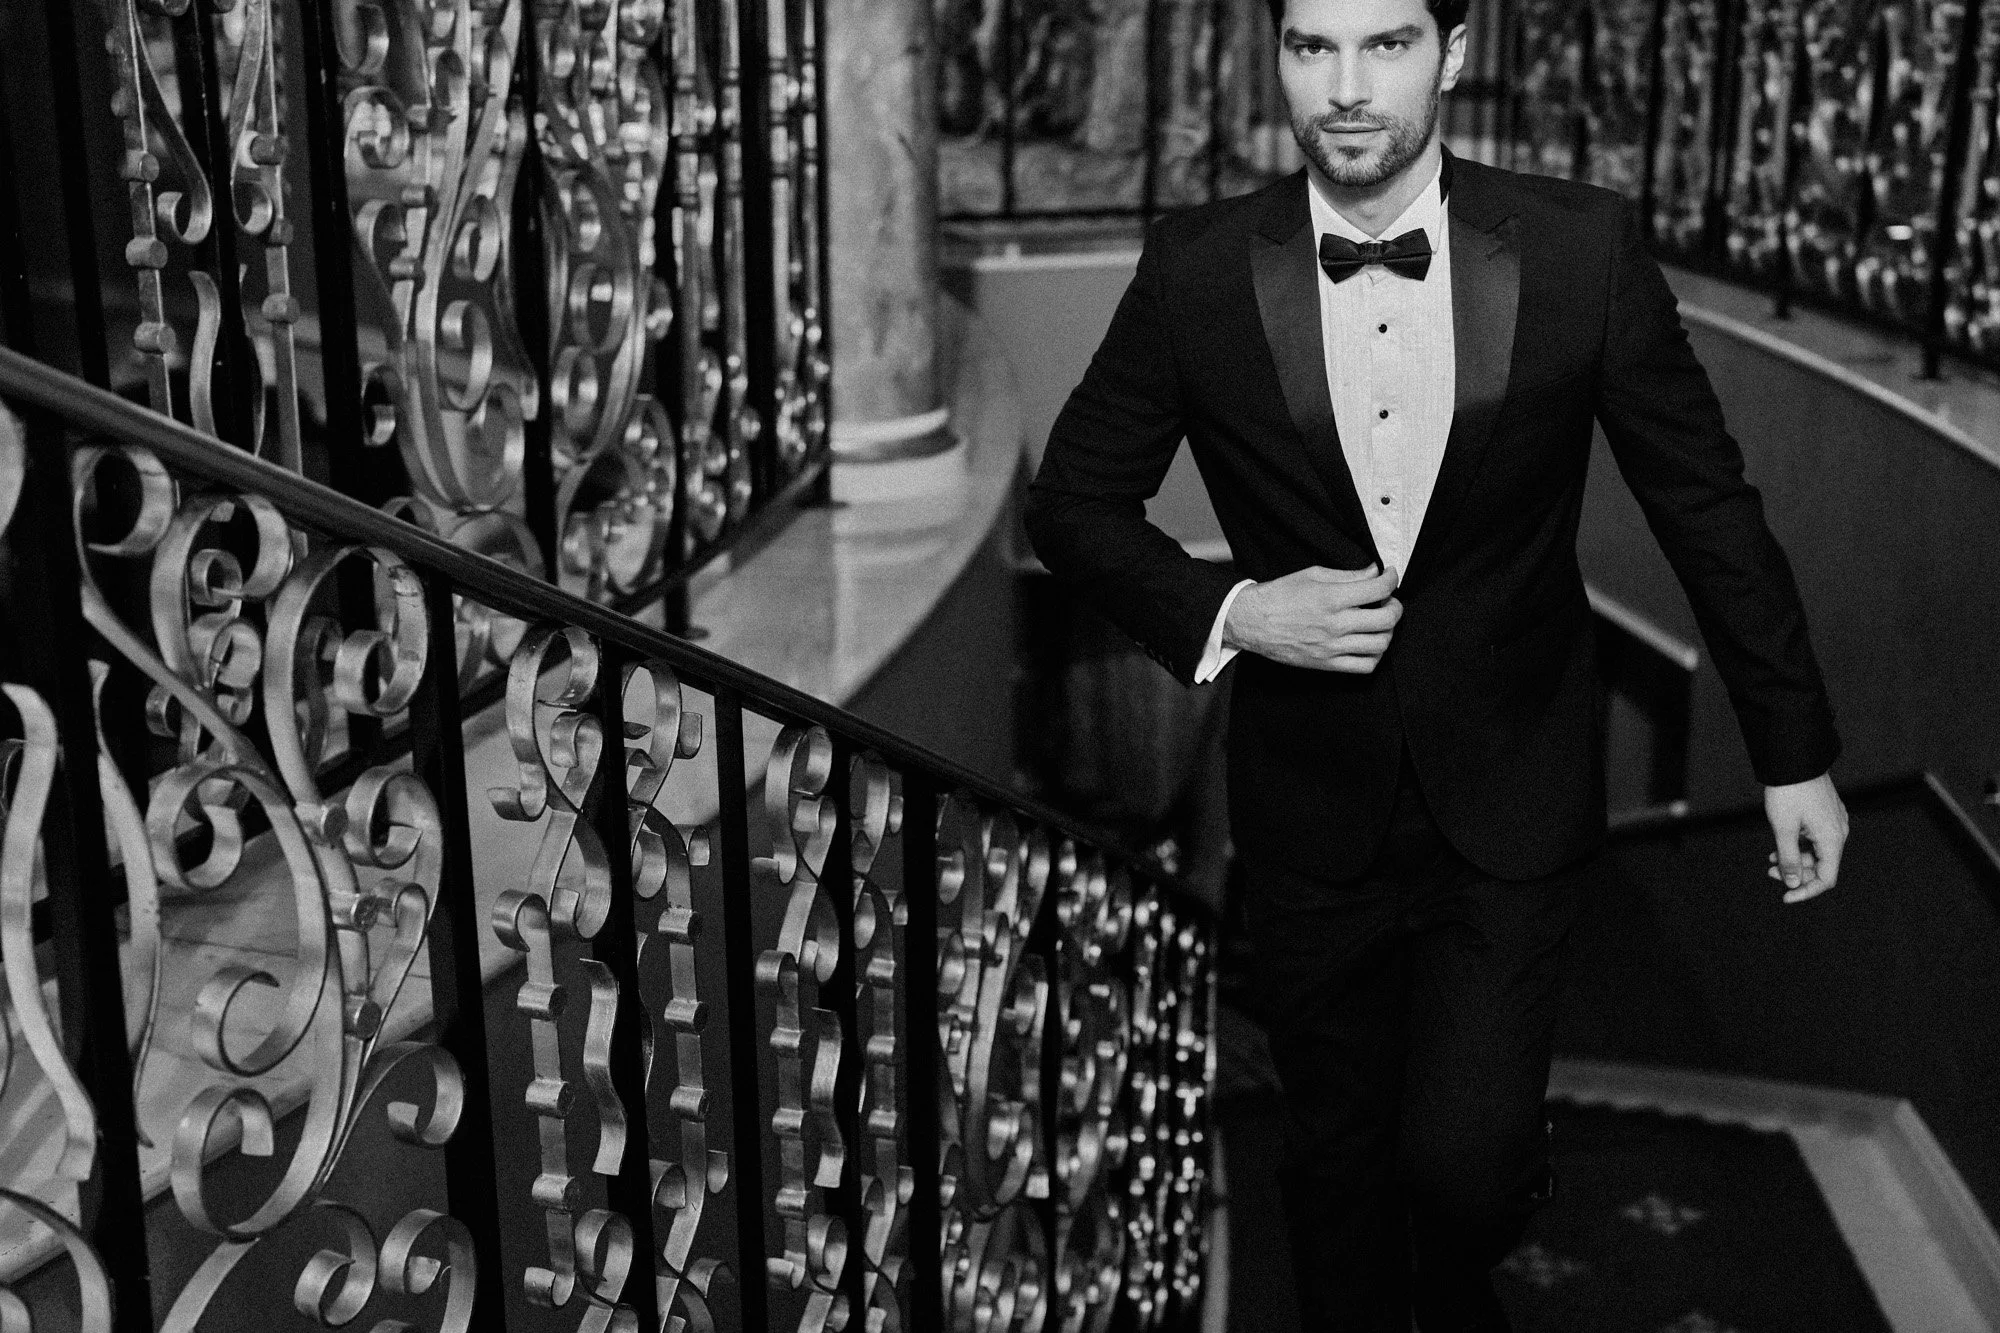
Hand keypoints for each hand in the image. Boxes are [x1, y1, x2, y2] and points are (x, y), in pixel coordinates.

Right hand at [1224, 563, 1401, 672]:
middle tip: (1388, 600)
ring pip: (1381, 644)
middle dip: (1396, 606)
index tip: (1390, 576)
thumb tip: (1374, 572)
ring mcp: (1333, 647)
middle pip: (1387, 619)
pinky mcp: (1328, 664)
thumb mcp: (1312, 575)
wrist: (1253, 622)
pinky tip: (1369, 643)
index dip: (1392, 579)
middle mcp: (1336, 624)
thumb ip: (1347, 576)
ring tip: (1379, 622)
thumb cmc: (1280, 595)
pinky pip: (1365, 666)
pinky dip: (1375, 655)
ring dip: (1388, 631)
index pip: (1379, 589)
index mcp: (1332, 598)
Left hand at [1763, 772, 1847, 903]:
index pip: (1826, 878)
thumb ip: (1789, 859)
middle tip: (1770, 872)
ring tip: (1771, 861)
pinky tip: (1779, 846)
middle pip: (1823, 866)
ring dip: (1796, 860)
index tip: (1785, 897)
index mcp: (1833, 839)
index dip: (1806, 891)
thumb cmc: (1788, 792)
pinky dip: (1799, 846)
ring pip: (1818, 852)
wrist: (1795, 758)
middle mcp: (1839, 832)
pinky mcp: (1827, 812)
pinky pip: (1816, 838)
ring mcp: (1834, 821)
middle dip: (1797, 874)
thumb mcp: (1783, 829)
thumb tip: (1792, 884)